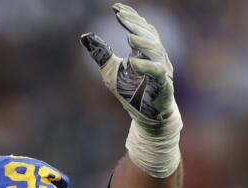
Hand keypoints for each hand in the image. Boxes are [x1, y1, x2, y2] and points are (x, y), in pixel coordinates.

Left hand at [81, 3, 177, 129]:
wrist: (146, 117)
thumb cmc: (131, 92)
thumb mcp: (110, 70)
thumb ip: (101, 53)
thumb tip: (85, 36)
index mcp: (145, 51)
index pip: (141, 28)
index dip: (130, 17)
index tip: (116, 8)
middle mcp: (156, 58)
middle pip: (149, 36)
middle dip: (135, 25)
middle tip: (120, 15)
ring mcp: (162, 71)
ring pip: (156, 52)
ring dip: (143, 43)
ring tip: (129, 36)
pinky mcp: (163, 87)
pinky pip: (158, 73)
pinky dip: (146, 67)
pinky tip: (132, 62)